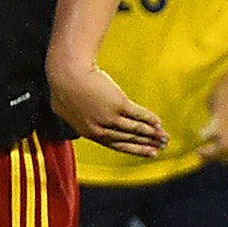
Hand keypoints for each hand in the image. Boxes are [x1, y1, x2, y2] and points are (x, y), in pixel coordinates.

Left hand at [51, 52, 168, 160]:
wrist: (67, 73)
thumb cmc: (63, 85)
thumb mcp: (64, 108)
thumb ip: (77, 120)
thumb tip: (82, 124)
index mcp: (88, 132)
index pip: (115, 145)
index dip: (133, 149)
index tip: (148, 153)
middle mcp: (100, 129)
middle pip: (128, 139)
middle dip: (146, 144)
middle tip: (160, 148)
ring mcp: (110, 118)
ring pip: (135, 129)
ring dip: (152, 134)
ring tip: (164, 137)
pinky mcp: (118, 104)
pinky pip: (138, 115)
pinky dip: (150, 120)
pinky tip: (159, 122)